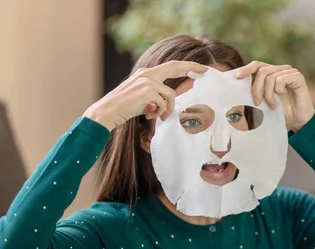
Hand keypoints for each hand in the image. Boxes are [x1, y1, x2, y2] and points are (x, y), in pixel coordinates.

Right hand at [83, 61, 207, 131]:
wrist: (107, 112)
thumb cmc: (124, 109)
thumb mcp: (142, 99)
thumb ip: (155, 96)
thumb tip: (170, 103)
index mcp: (146, 74)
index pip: (170, 67)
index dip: (186, 66)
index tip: (200, 68)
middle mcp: (147, 73)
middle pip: (175, 67)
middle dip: (192, 68)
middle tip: (207, 70)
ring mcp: (148, 81)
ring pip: (171, 95)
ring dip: (167, 109)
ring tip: (156, 116)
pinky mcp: (148, 91)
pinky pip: (164, 104)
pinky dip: (159, 113)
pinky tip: (148, 115)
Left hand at [236, 62, 314, 131]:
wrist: (299, 121)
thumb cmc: (282, 112)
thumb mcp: (264, 101)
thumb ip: (256, 91)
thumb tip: (239, 87)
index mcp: (272, 73)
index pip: (257, 65)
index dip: (246, 69)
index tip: (237, 78)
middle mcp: (281, 69)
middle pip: (261, 71)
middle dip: (256, 88)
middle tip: (256, 103)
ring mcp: (290, 72)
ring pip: (270, 77)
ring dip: (268, 94)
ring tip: (272, 106)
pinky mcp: (298, 77)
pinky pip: (281, 79)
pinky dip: (278, 90)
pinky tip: (282, 98)